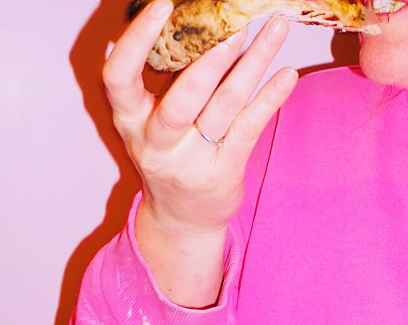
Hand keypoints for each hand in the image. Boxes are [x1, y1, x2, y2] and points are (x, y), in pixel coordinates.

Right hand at [102, 0, 298, 303]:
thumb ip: (162, 83)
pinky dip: (270, 98)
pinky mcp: (225, 172)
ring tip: (274, 31)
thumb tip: (195, 26)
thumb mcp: (148, 124)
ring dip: (253, 65)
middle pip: (183, 98)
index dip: (136, 41)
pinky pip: (250, 128)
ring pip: (224, 107)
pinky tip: (288, 74)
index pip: (119, 78)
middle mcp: (157, 143)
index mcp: (130, 121)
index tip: (162, 6)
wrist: (181, 220)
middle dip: (211, 59)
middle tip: (235, 25)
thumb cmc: (169, 157)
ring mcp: (192, 161)